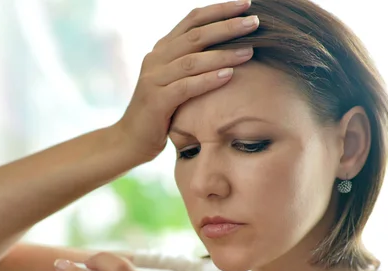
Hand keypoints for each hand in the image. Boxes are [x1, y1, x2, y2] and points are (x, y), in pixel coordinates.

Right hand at [114, 1, 258, 161]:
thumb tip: (230, 49)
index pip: (192, 20)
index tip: (246, 4)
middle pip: (195, 35)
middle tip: (256, 22)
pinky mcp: (156, 100)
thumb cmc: (161, 111)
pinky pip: (186, 86)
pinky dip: (208, 80)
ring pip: (192, 60)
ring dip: (223, 54)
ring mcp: (154, 79)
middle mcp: (156, 59)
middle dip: (227, 26)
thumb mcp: (175, 80)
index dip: (219, 10)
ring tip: (250, 51)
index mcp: (162, 49)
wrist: (131, 139)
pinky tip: (229, 75)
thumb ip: (193, 63)